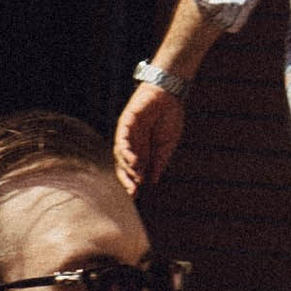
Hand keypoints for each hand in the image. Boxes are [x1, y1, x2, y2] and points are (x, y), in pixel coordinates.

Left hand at [113, 79, 184, 198]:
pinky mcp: (126, 122)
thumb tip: (153, 181)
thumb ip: (159, 162)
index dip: (132, 182)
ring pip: (121, 153)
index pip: (132, 169)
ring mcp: (128, 133)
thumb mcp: (167, 145)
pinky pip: (122, 138)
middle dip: (127, 179)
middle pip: (123, 165)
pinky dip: (126, 150)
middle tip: (133, 191)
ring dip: (127, 167)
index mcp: (142, 150)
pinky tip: (133, 160)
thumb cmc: (169, 118)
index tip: (136, 195)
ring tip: (135, 178)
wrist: (170, 96)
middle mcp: (132, 143)